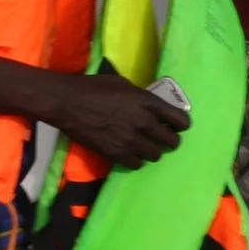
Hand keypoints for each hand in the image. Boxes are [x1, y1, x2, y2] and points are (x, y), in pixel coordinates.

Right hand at [57, 78, 188, 171]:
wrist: (67, 103)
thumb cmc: (93, 87)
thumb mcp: (123, 84)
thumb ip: (141, 98)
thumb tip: (151, 108)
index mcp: (147, 102)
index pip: (180, 120)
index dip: (181, 124)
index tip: (176, 125)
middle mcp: (144, 122)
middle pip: (172, 142)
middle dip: (169, 140)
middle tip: (161, 138)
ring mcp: (130, 140)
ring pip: (155, 155)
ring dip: (151, 151)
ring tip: (143, 146)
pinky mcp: (116, 153)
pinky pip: (137, 164)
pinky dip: (135, 160)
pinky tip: (129, 152)